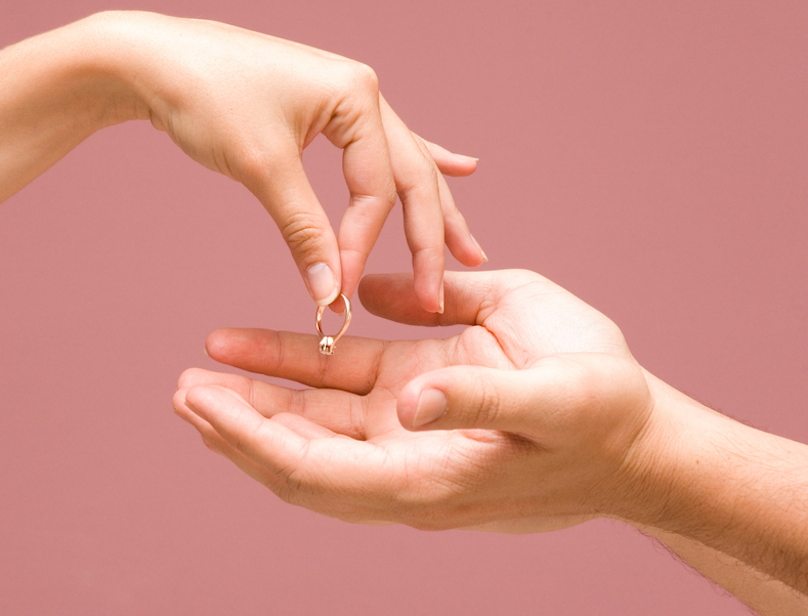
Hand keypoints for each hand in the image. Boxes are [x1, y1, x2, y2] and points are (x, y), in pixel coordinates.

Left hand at [108, 12, 485, 311]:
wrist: (152, 59)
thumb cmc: (205, 96)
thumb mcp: (262, 168)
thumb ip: (304, 231)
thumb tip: (332, 293)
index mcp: (356, 96)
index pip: (377, 188)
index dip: (363, 245)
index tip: (343, 291)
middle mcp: (363, 93)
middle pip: (410, 175)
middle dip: (429, 236)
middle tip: (439, 290)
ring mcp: (347, 98)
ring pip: (403, 163)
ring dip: (433, 206)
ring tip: (470, 245)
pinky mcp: (326, 109)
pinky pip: (381, 146)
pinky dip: (419, 161)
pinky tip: (460, 166)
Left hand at [173, 270, 657, 532]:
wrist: (640, 438)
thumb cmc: (606, 421)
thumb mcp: (551, 402)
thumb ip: (476, 399)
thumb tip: (407, 402)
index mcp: (424, 475)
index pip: (314, 470)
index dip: (252, 441)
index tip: (203, 407)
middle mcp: (402, 459)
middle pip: (296, 451)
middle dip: (235, 422)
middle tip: (181, 390)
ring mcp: (407, 424)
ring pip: (314, 417)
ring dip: (257, 394)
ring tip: (201, 369)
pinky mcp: (420, 388)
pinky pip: (347, 380)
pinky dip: (302, 367)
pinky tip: (264, 346)